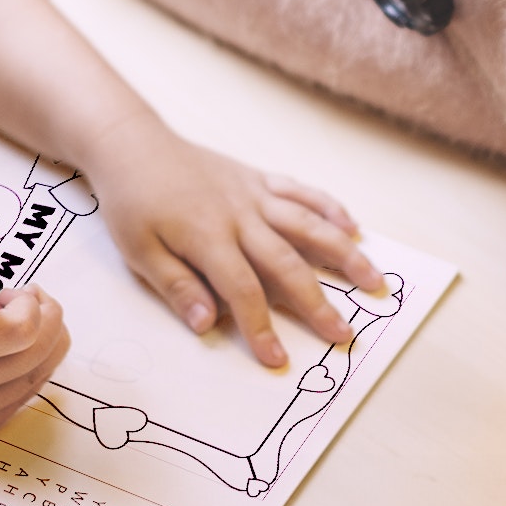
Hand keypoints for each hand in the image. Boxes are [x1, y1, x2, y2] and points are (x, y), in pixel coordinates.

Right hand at [0, 279, 69, 443]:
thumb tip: (30, 305)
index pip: (23, 329)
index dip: (33, 304)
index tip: (16, 291)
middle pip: (37, 355)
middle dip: (49, 319)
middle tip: (34, 299)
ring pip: (35, 379)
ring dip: (45, 346)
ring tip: (24, 322)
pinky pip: (17, 400)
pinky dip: (26, 372)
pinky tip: (13, 350)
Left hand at [85, 115, 385, 366]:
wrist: (134, 145)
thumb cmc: (133, 202)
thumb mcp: (138, 251)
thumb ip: (176, 286)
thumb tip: (206, 324)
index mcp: (207, 238)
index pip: (242, 291)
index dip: (261, 327)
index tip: (277, 360)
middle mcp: (239, 215)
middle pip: (286, 263)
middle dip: (317, 302)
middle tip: (344, 335)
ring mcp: (253, 194)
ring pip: (307, 224)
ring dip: (342, 253)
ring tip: (372, 280)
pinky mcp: (258, 178)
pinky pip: (300, 190)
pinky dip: (329, 207)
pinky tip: (352, 225)